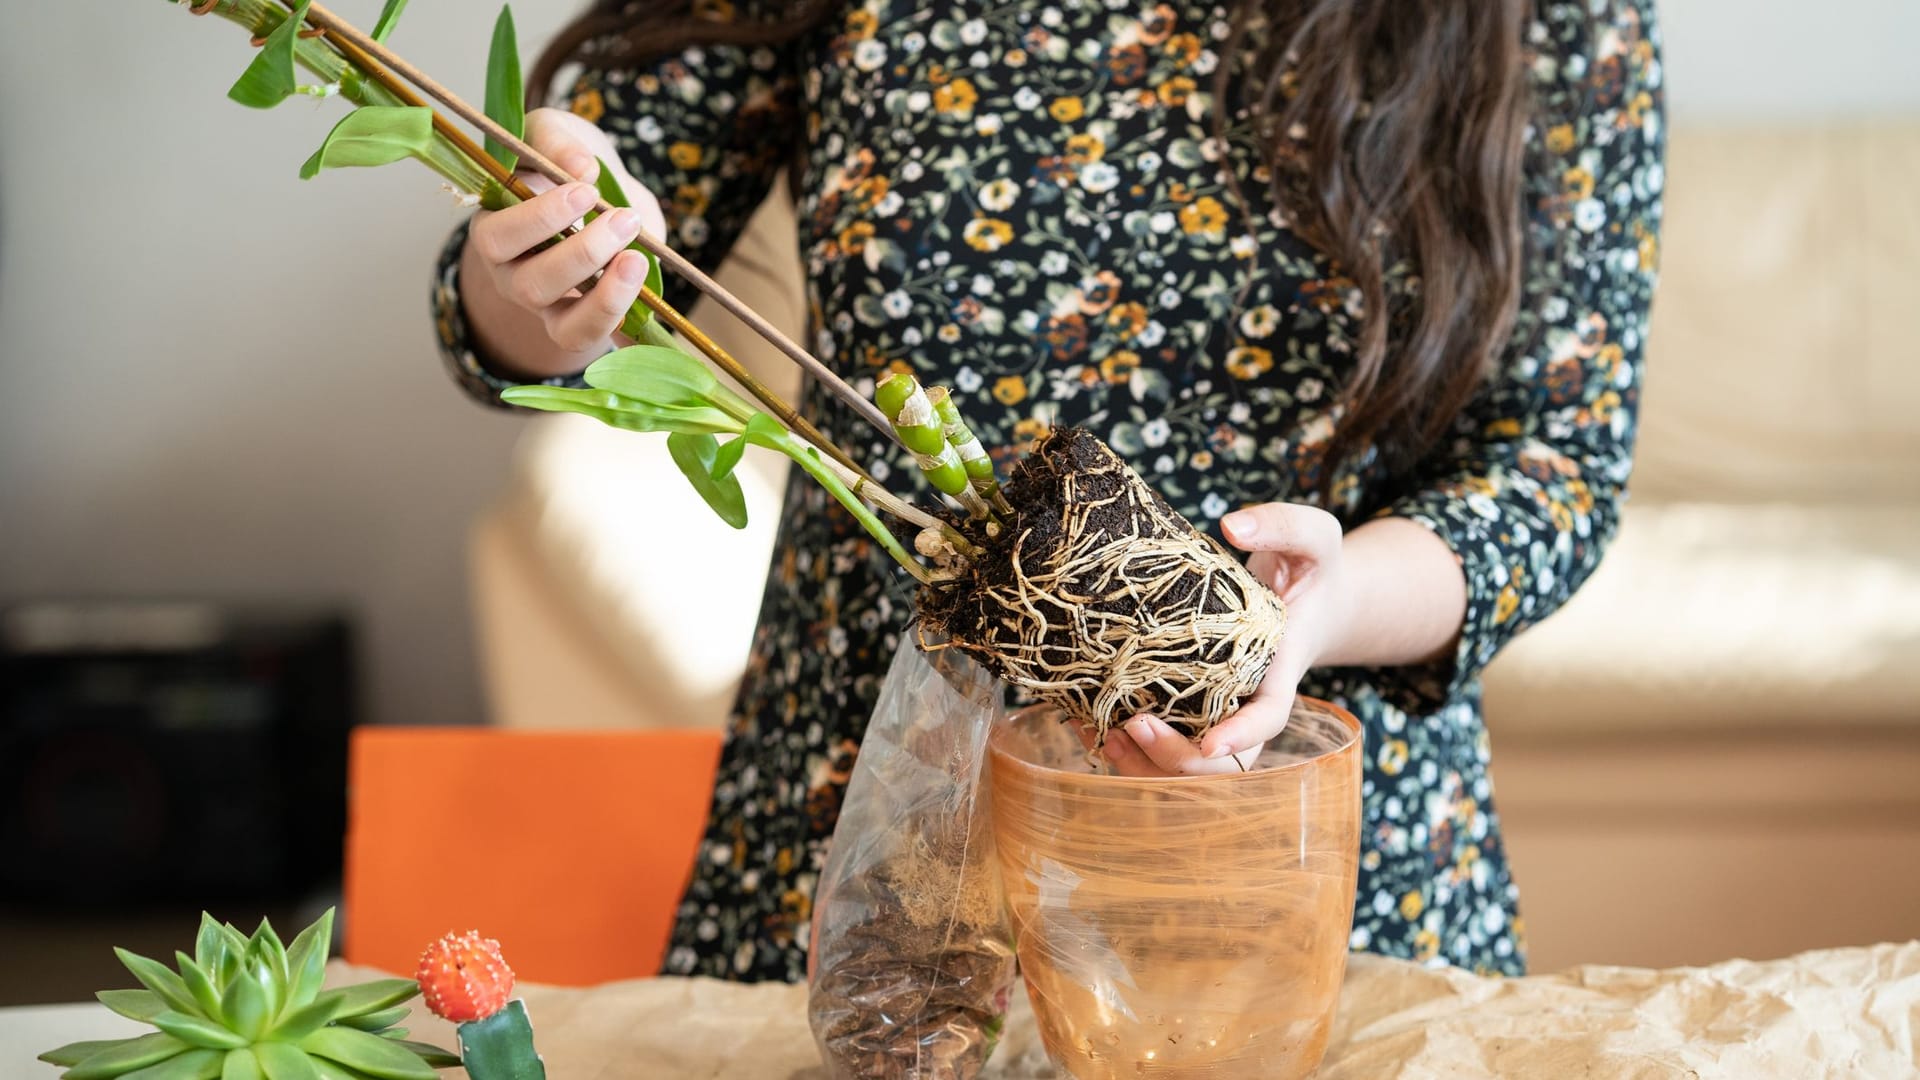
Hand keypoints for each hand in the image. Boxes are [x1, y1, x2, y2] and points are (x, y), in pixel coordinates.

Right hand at [460, 108, 667, 376]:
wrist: (600, 192)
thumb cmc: (565, 162)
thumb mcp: (555, 133)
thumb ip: (557, 141)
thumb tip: (580, 168)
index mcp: (496, 229)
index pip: (499, 238)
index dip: (540, 219)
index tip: (585, 190)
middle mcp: (514, 277)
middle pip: (531, 285)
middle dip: (581, 254)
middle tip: (622, 220)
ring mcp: (551, 309)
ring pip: (566, 327)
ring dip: (606, 297)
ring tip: (637, 258)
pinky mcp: (587, 324)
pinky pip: (603, 343)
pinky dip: (627, 336)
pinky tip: (651, 318)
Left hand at [1093, 502, 1351, 776]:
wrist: (1306, 598)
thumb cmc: (1309, 569)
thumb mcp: (1314, 538)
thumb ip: (1284, 524)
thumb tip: (1232, 524)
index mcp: (1280, 670)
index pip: (1269, 718)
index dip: (1241, 737)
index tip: (1210, 744)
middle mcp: (1249, 702)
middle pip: (1222, 763)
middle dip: (1179, 759)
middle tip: (1136, 726)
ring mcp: (1219, 711)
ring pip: (1187, 765)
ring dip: (1144, 763)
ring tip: (1102, 733)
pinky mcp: (1191, 707)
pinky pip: (1163, 744)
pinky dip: (1125, 745)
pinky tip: (1084, 722)